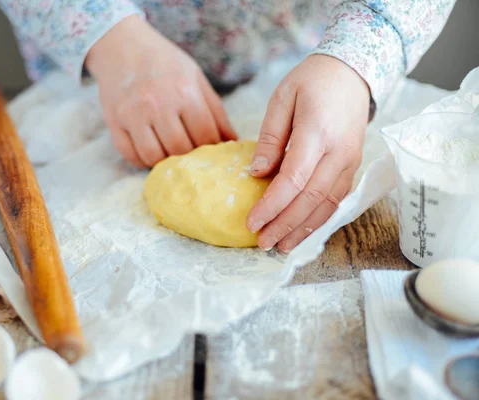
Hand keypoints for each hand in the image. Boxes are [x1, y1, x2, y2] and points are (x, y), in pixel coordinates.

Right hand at [86, 16, 236, 167]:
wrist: (122, 45)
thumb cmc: (164, 62)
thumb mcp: (195, 78)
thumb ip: (215, 111)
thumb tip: (232, 141)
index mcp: (184, 92)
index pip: (205, 135)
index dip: (211, 147)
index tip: (209, 148)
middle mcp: (157, 104)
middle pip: (180, 149)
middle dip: (188, 155)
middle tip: (189, 151)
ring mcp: (132, 114)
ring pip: (154, 157)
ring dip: (165, 161)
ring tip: (170, 152)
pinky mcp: (114, 122)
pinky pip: (131, 155)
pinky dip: (143, 160)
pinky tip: (151, 152)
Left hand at [247, 55, 369, 251]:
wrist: (353, 72)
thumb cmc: (312, 81)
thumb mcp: (282, 99)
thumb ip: (270, 138)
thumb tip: (257, 173)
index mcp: (318, 131)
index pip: (294, 179)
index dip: (272, 205)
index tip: (251, 221)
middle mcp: (339, 152)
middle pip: (311, 199)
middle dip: (285, 225)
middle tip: (262, 243)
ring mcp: (350, 161)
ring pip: (327, 204)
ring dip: (303, 229)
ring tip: (281, 246)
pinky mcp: (352, 166)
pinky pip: (336, 199)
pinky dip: (319, 219)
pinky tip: (302, 231)